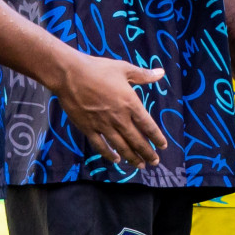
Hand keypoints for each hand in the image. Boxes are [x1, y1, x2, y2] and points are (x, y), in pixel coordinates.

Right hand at [51, 51, 168, 167]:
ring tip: (140, 165)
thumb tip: (162, 73)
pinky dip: (109, 155)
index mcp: (130, 104)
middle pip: (136, 140)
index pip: (148, 125)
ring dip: (132, 157)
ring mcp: (103, 125)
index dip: (157, 137)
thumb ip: (143, 75)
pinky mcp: (88, 129)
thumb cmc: (99, 69)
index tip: (163, 146)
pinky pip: (101, 146)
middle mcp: (119, 118)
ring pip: (120, 146)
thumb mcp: (124, 69)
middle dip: (147, 152)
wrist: (71, 75)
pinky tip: (116, 160)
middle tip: (155, 162)